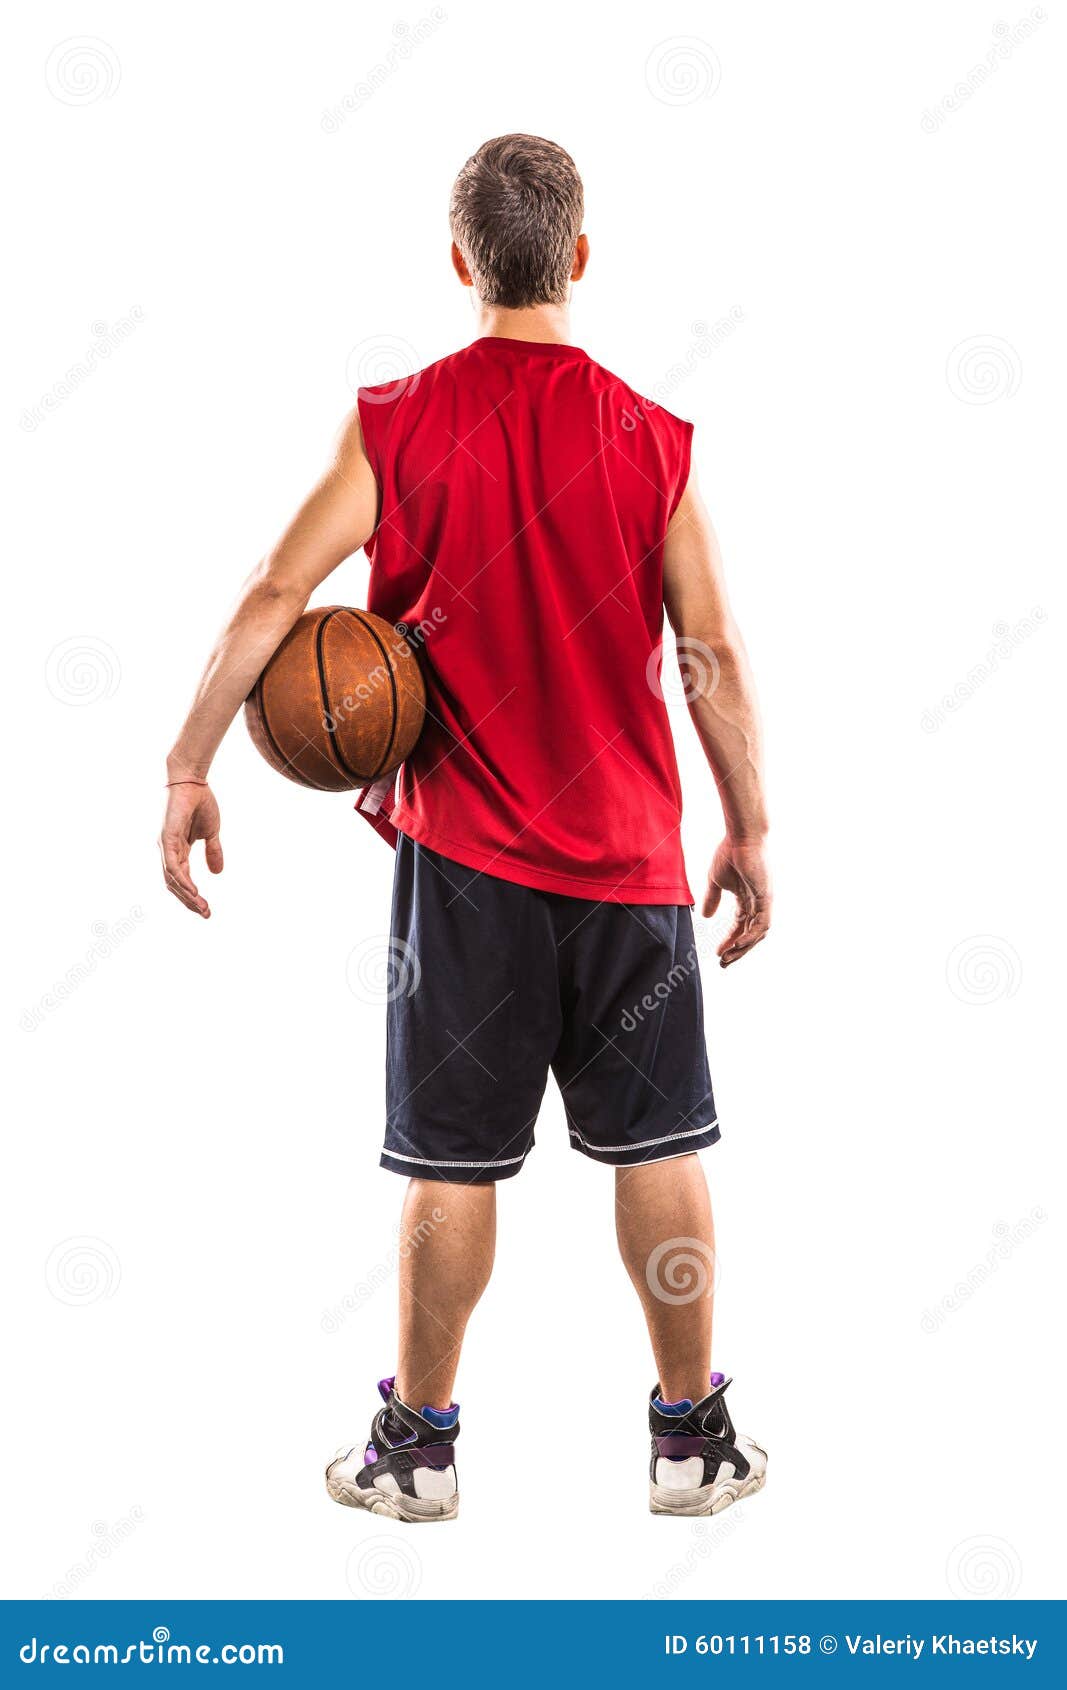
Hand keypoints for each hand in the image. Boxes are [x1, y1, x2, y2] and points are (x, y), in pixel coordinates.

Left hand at [159, 781, 222, 917]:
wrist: (192, 780)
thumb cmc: (200, 802)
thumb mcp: (211, 832)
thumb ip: (212, 851)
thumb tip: (217, 873)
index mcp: (177, 850)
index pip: (181, 879)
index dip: (192, 896)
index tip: (207, 909)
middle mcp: (167, 851)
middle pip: (174, 884)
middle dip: (189, 902)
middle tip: (206, 914)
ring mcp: (165, 845)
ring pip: (172, 879)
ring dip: (187, 896)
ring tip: (202, 907)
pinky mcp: (166, 838)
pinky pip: (172, 866)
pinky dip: (182, 880)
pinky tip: (193, 891)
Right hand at [703, 838, 770, 967]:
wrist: (741, 836)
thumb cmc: (729, 853)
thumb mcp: (715, 881)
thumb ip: (711, 899)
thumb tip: (705, 917)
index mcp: (747, 899)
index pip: (739, 926)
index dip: (728, 941)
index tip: (717, 953)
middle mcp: (758, 903)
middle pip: (749, 934)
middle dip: (737, 951)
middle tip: (724, 964)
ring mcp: (763, 901)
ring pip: (757, 933)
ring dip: (743, 948)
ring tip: (727, 958)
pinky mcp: (766, 898)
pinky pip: (761, 924)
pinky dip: (751, 936)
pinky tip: (737, 946)